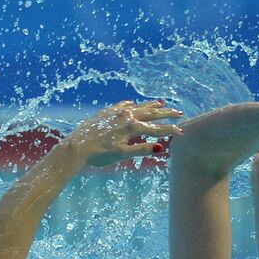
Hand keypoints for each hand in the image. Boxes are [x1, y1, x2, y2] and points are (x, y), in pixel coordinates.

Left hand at [64, 100, 183, 166]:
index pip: (156, 128)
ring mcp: (115, 112)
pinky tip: (132, 103)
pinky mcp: (105, 113)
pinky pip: (122, 105)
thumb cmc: (99, 154)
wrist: (76, 147)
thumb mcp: (122, 154)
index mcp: (132, 126)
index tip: (182, 131)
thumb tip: (161, 147)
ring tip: (161, 103)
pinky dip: (130, 105)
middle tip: (179, 112)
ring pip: (138, 107)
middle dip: (166, 113)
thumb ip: (142, 149)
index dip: (170, 130)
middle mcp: (126, 116)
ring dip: (150, 106)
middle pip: (150, 113)